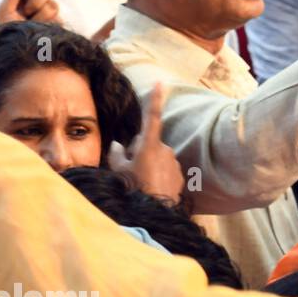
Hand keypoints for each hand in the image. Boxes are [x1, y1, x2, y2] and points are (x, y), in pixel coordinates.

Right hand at [108, 83, 183, 201]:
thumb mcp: (118, 171)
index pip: (151, 117)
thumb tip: (119, 145)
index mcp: (150, 145)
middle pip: (149, 144)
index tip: (161, 82)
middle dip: (141, 152)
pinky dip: (159, 176)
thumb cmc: (133, 189)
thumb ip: (117, 154)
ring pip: (158, 158)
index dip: (155, 99)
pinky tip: (152, 189)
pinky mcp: (181, 175)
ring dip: (150, 165)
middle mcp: (166, 150)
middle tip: (131, 170)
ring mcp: (175, 163)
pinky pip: (166, 170)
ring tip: (142, 183)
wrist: (153, 213)